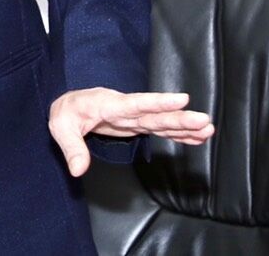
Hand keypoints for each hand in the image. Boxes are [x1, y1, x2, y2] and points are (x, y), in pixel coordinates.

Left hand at [48, 88, 212, 176]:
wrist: (69, 103)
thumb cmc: (66, 111)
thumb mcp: (60, 126)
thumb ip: (71, 147)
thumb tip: (78, 170)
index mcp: (109, 105)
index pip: (136, 103)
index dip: (159, 102)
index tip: (182, 99)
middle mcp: (126, 110)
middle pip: (155, 115)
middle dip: (180, 118)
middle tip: (205, 121)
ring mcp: (133, 118)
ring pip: (162, 122)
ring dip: (185, 126)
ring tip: (208, 129)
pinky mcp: (136, 126)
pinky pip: (161, 130)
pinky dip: (179, 134)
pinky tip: (197, 138)